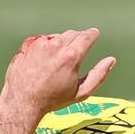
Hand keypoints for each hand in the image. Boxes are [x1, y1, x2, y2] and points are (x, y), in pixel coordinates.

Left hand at [0, 29, 115, 116]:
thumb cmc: (53, 99)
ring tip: (60, 60)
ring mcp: (41, 43)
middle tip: (79, 48)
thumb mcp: (81, 92)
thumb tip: (111, 60)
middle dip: (79, 38)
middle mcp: (56, 45)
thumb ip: (99, 75)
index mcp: (72, 56)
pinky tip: (45, 61)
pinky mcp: (29, 44)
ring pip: (58, 36)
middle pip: (73, 34)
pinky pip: (44, 40)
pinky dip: (48, 46)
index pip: (87, 36)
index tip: (95, 33)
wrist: (23, 100)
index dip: (92, 34)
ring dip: (63, 42)